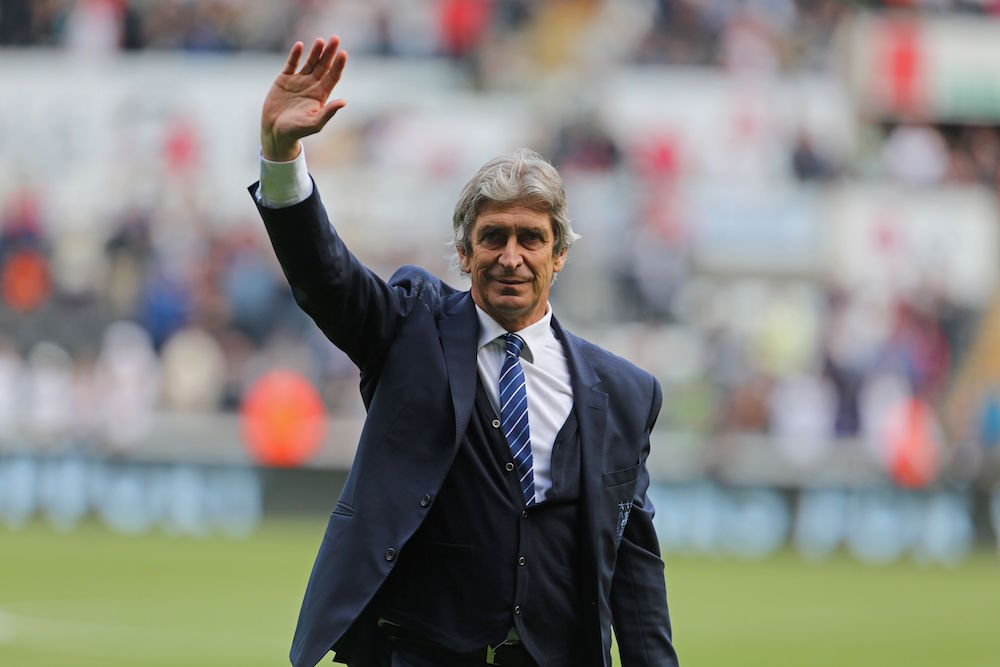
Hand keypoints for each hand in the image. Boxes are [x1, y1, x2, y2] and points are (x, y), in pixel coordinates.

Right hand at [261, 36, 347, 161]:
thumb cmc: (297, 131)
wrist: (275, 132)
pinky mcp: (284, 80)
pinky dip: (295, 55)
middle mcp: (311, 86)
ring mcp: (298, 81)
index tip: (343, 53)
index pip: (332, 76)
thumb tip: (344, 102)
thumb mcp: (314, 123)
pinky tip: (300, 45)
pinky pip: (291, 64)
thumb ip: (328, 112)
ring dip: (315, 51)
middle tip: (335, 38)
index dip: (338, 65)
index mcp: (321, 95)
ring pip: (309, 62)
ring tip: (321, 40)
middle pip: (323, 66)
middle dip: (329, 53)